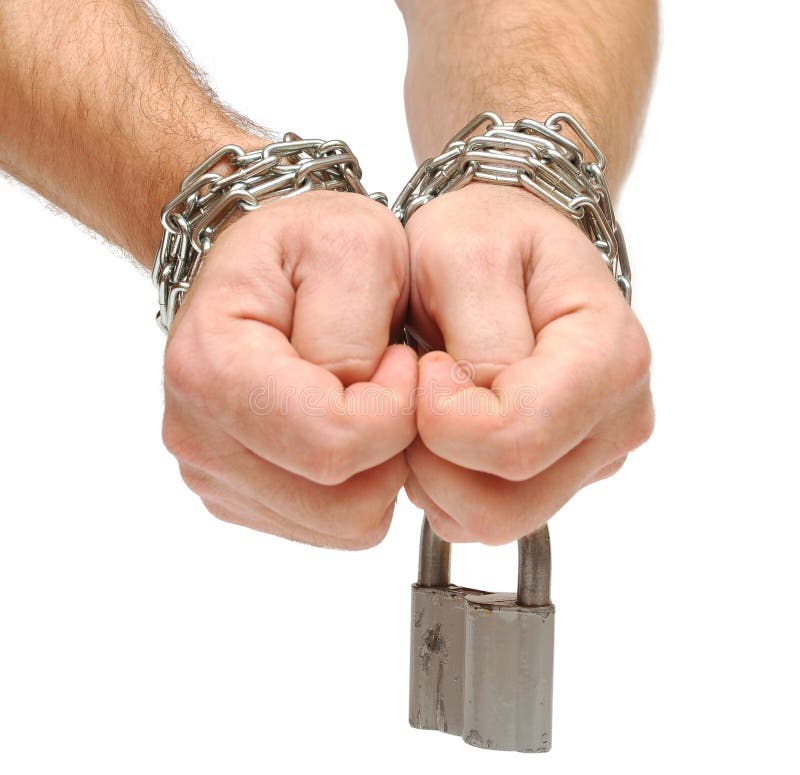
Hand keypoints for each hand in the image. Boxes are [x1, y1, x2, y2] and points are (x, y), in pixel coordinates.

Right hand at [161, 191, 416, 548]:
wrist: (260, 269)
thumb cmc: (303, 249)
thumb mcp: (350, 248)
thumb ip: (353, 333)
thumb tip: (358, 407)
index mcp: (211, 367)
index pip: (333, 443)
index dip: (396, 408)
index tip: (402, 359)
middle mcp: (199, 436)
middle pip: (344, 502)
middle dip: (393, 446)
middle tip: (388, 383)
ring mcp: (215, 476)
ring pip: (346, 525)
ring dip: (379, 469)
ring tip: (365, 401)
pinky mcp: (240, 499)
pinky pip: (332, 526)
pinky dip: (358, 486)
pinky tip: (346, 426)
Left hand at [403, 184, 653, 543]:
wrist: (511, 242)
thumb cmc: (489, 235)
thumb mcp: (466, 257)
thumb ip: (480, 341)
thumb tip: (481, 416)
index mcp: (612, 356)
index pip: (517, 439)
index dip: (443, 417)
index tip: (424, 365)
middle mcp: (618, 419)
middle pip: (507, 504)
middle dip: (436, 459)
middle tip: (419, 391)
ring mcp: (595, 456)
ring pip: (496, 521)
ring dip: (440, 476)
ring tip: (431, 407)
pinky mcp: (565, 475)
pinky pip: (490, 516)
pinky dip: (452, 485)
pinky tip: (447, 428)